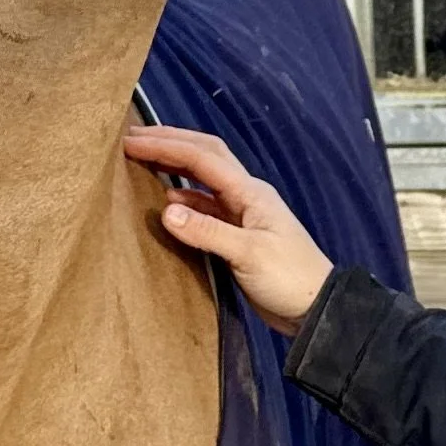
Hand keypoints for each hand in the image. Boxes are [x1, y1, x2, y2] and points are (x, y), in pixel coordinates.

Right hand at [123, 127, 334, 334]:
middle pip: (205, 156)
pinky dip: (183, 198)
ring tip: (142, 159)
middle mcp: (245, 195)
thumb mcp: (248, 254)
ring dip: (175, 165)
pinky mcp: (236, 235)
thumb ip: (208, 232)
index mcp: (250, 192)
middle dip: (170, 142)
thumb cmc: (289, 278)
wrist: (315, 308)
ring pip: (203, 179)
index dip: (166, 146)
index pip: (202, 158)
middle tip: (133, 137)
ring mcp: (241, 214)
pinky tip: (165, 201)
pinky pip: (205, 206)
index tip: (130, 141)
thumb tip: (165, 210)